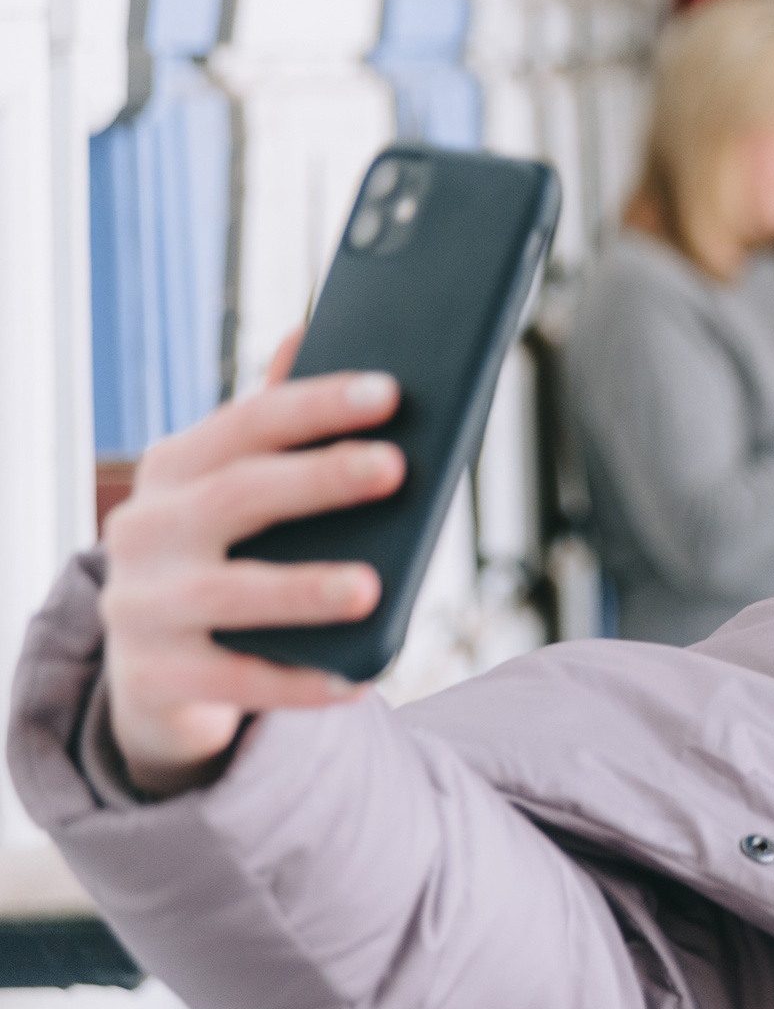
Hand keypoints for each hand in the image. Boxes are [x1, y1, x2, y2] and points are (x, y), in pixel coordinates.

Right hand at [98, 332, 405, 796]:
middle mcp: (144, 529)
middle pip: (237, 495)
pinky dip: (297, 681)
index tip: (389, 391)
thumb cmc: (221, 550)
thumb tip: (310, 326)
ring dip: (302, 588)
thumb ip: (273, 419)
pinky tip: (357, 679)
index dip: (316, 405)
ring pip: (228, 593)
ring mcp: (141, 605)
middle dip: (319, 478)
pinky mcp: (155, 678)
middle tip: (396, 467)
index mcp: (173, 468)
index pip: (247, 423)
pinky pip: (235, 682)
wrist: (156, 664)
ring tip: (373, 587)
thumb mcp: (237, 481)